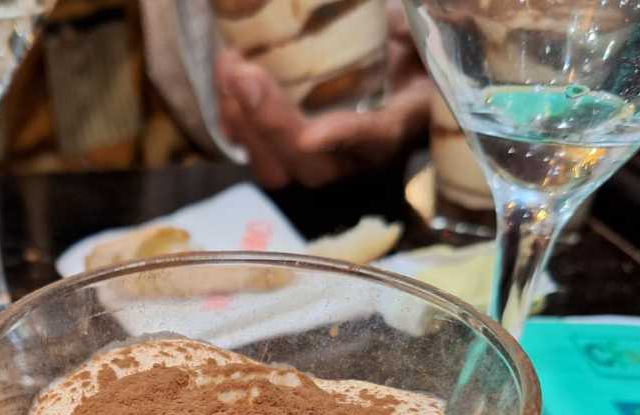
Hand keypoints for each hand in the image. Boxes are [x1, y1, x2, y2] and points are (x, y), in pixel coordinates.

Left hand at [216, 2, 432, 188]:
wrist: (387, 65)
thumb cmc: (402, 49)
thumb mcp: (413, 33)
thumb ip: (403, 29)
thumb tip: (391, 22)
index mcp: (397, 124)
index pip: (375, 137)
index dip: (344, 137)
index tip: (311, 136)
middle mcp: (354, 157)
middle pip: (311, 167)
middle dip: (271, 125)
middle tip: (244, 74)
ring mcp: (315, 161)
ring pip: (274, 167)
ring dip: (243, 121)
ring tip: (230, 66)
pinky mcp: (283, 152)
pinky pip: (252, 150)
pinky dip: (231, 115)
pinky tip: (226, 72)